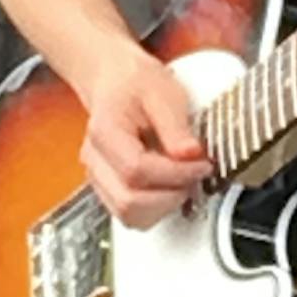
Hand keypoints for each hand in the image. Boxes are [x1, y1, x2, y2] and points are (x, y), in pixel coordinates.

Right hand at [80, 42, 212, 226]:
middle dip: (171, 196)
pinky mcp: (109, 189)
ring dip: (164, 207)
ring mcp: (99, 178)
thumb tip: (190, 155)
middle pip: (129, 202)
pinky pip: (131, 215)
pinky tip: (171, 187)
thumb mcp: (162, 91)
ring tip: (184, 182)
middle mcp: (95, 160)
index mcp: (104, 132)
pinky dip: (156, 209)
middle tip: (195, 176)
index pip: (136, 170)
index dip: (175, 174)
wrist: (115, 81)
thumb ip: (175, 125)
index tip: (202, 164)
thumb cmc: (135, 83)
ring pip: (129, 216)